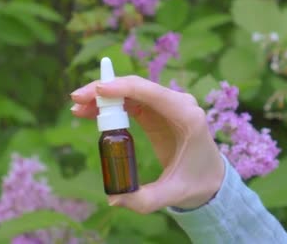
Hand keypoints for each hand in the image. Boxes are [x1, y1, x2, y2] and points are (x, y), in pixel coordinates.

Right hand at [70, 75, 224, 213]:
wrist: (210, 178)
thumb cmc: (196, 183)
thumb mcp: (173, 194)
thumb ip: (145, 199)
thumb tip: (113, 198)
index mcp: (188, 116)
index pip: (152, 93)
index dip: (123, 88)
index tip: (98, 91)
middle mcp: (179, 103)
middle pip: (137, 87)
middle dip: (105, 90)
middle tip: (76, 101)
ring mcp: (168, 104)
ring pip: (131, 91)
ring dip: (104, 96)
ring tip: (78, 109)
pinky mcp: (158, 110)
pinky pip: (131, 100)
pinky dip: (111, 103)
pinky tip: (91, 111)